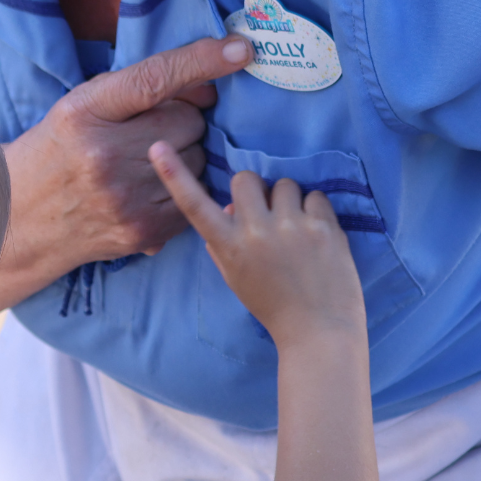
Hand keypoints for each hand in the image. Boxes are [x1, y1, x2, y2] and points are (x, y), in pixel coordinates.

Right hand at [0, 36, 251, 313]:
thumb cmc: (55, 153)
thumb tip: (203, 85)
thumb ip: (134, 90)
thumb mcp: (79, 107)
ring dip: (186, 155)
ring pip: (198, 161)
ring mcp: (126, 197)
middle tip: (154, 130)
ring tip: (147, 163)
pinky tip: (152, 189)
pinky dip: (184, 189)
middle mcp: (105, 155)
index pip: (153, 79)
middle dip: (184, 121)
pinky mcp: (144, 230)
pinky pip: (194, 196)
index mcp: (84, 113)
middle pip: (189, 123)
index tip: (240, 49)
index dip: (201, 61)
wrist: (19, 222)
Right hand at [148, 144, 364, 346]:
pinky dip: (316, 211)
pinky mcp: (324, 228)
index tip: (157, 147)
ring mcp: (291, 228)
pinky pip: (316, 196)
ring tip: (296, 230)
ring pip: (285, 184)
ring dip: (289, 201)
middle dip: (255, 190)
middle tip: (267, 213)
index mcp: (229, 248)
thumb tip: (231, 206)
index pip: (194, 206)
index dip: (173, 174)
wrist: (318, 333)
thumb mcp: (236, 277)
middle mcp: (256, 233)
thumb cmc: (273, 306)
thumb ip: (223, 242)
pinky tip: (317, 236)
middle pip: (246, 178)